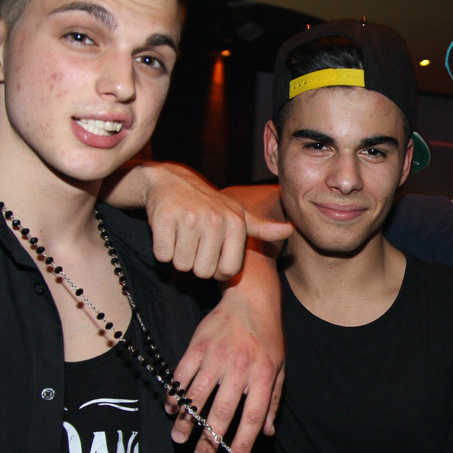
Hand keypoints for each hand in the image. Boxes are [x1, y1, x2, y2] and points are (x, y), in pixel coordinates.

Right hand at [140, 162, 292, 278]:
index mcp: (235, 223)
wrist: (171, 180)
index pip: (228, 271)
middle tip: (194, 243)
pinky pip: (162, 254)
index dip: (217, 270)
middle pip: (203, 272)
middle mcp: (215, 219)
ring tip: (182, 235)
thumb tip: (290, 230)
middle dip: (196, 263)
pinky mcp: (164, 217)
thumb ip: (263, 229)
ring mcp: (189, 217)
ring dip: (178, 256)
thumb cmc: (209, 204)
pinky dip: (162, 249)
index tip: (213, 254)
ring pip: (182, 265)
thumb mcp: (239, 215)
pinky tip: (169, 232)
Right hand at [169, 249, 285, 452]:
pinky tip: (172, 409)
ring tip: (180, 439)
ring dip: (186, 421)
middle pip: (222, 411)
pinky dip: (175, 394)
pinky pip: (182, 375)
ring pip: (198, 395)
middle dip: (210, 439)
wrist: (251, 298)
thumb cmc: (268, 335)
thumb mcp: (279, 366)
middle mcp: (240, 367)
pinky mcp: (197, 345)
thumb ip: (273, 400)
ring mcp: (216, 355)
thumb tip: (267, 433)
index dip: (243, 441)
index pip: (252, 416)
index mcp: (263, 374)